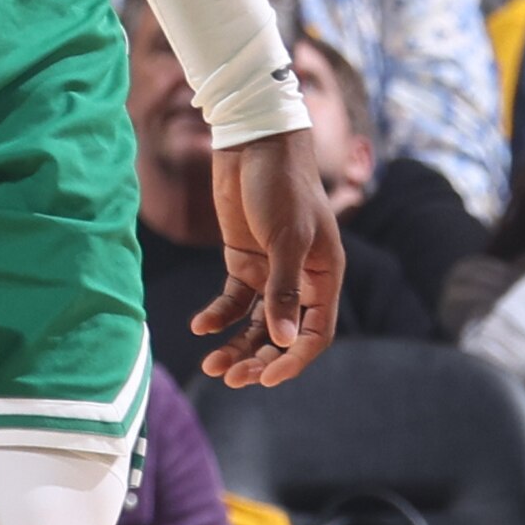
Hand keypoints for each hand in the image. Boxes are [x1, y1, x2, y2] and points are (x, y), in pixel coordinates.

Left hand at [196, 131, 343, 384]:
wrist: (254, 144)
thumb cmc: (281, 186)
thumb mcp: (286, 238)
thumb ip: (284, 289)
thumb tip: (280, 339)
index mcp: (325, 277)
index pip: (315, 333)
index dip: (292, 359)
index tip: (265, 379)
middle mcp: (301, 279)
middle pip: (281, 334)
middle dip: (258, 358)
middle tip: (229, 378)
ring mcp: (271, 270)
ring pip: (256, 322)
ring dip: (236, 345)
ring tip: (211, 365)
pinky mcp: (243, 259)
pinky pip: (233, 299)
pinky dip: (218, 315)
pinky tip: (200, 326)